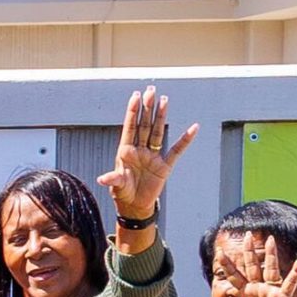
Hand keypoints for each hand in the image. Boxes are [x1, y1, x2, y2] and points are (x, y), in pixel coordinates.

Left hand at [100, 85, 197, 226]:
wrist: (135, 205)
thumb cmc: (122, 192)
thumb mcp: (117, 185)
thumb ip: (112, 180)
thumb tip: (102, 179)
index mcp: (125, 152)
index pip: (130, 127)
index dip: (132, 112)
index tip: (135, 96)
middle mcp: (139, 150)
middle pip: (144, 125)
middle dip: (147, 108)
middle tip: (150, 90)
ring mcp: (153, 156)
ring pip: (157, 132)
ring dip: (161, 116)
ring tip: (164, 99)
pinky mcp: (165, 165)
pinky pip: (177, 150)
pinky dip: (185, 140)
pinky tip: (193, 128)